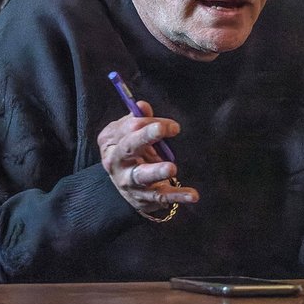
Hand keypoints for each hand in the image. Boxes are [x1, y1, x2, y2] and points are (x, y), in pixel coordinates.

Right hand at [97, 101, 198, 215]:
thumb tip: (142, 106)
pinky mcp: (143, 198)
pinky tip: (192, 195)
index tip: (172, 126)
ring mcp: (128, 182)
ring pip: (142, 175)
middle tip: (161, 129)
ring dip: (157, 171)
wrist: (126, 185)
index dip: (150, 123)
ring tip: (172, 168)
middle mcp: (116, 162)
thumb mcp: (130, 134)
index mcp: (111, 141)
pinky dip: (178, 196)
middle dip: (145, 136)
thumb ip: (139, 119)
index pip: (130, 127)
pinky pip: (161, 196)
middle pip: (129, 147)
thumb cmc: (132, 151)